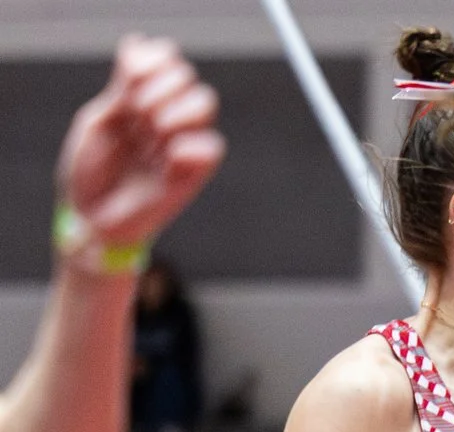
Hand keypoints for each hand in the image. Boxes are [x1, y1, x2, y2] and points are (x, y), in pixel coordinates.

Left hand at [57, 38, 224, 260]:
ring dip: (175, 112)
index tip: (128, 82)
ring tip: (152, 133)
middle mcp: (166, 117)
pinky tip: (166, 159)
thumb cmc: (91, 170)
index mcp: (142, 99)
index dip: (154, 63)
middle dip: (161, 88)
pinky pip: (212, 147)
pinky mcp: (194, 173)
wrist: (91, 216)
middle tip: (136, 113)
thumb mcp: (99, 119)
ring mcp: (182, 143)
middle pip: (189, 79)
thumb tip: (138, 43)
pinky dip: (188, 147)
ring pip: (204, 104)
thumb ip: (122, 85)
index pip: (167, 60)